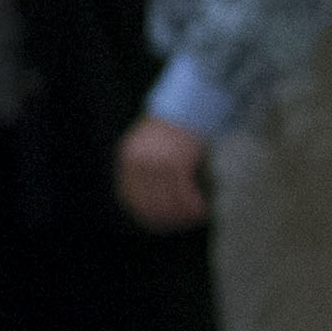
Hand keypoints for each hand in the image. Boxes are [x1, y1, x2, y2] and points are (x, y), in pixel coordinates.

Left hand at [116, 113, 212, 232]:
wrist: (189, 105)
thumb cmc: (173, 129)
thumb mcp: (148, 146)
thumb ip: (146, 170)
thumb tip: (153, 202)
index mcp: (127, 158)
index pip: (129, 196)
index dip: (143, 213)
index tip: (157, 224)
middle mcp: (138, 162)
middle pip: (148, 201)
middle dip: (166, 217)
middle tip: (181, 225)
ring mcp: (156, 163)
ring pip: (168, 200)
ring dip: (183, 214)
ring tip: (195, 219)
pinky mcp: (176, 162)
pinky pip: (184, 192)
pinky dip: (193, 205)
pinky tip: (203, 211)